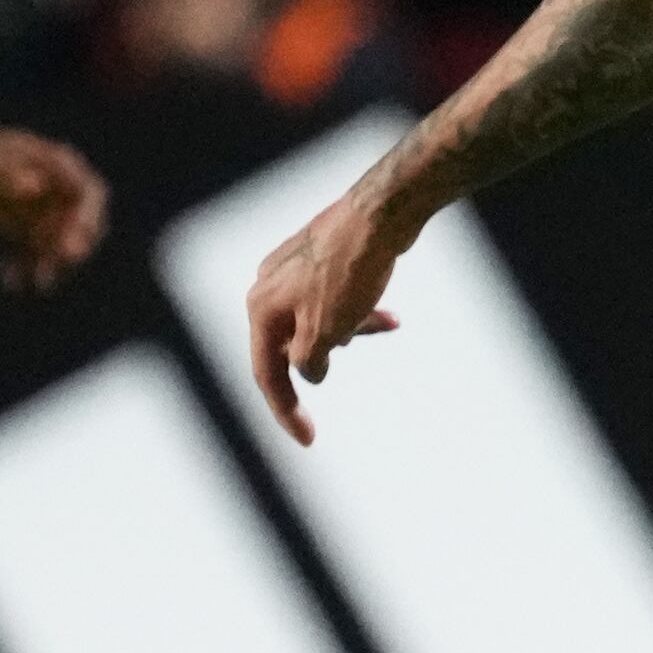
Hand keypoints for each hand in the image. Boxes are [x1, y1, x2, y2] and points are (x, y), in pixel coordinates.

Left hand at [0, 124, 107, 293]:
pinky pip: (33, 256)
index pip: (90, 195)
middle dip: (71, 250)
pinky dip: (23, 270)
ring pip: (58, 248)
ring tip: (36, 283)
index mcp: (63, 168)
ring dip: (48, 266)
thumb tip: (33, 188)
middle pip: (82, 227)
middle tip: (54, 270)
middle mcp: (63, 194)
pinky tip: (8, 280)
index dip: (88, 220)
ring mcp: (49, 215)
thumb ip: (10, 174)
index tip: (74, 246)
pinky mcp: (31, 234)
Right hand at [242, 183, 411, 444]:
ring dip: (347, 332)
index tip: (309, 440)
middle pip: (290, 344)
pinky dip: (357, 313)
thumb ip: (309, 360)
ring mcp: (293, 272)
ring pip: (316, 320)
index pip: (267, 374)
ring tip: (381, 322)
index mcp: (261, 309)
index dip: (286, 412)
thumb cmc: (351, 271)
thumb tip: (309, 373)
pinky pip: (332, 300)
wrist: (381, 213)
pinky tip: (392, 317)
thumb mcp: (327, 331)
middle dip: (321, 358)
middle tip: (347, 356)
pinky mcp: (320, 260)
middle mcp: (269, 289)